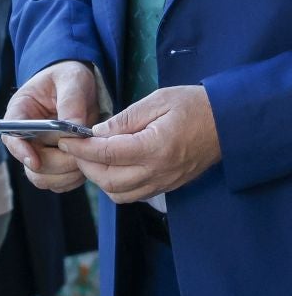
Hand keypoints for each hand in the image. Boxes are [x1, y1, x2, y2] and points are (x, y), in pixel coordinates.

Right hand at [0, 60, 100, 192]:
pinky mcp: (54, 163)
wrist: (80, 86)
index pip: (10, 136)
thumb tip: (74, 128)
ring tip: (88, 158)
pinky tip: (89, 163)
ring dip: (67, 174)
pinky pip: (59, 182)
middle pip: (30, 163)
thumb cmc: (70, 78)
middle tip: (82, 154)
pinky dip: (74, 179)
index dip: (20, 150)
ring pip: (44, 178)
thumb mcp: (72, 80)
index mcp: (20, 112)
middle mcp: (25, 136)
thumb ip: (71, 102)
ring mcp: (39, 152)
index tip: (34, 160)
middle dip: (57, 163)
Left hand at [57, 85, 220, 203]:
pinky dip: (116, 185)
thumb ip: (123, 120)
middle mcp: (159, 171)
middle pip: (108, 180)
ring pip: (118, 193)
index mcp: (155, 148)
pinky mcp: (168, 185)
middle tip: (76, 147)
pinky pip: (133, 194)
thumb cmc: (194, 105)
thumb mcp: (156, 101)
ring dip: (99, 178)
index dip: (80, 148)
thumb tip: (94, 133)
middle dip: (85, 165)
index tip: (64, 139)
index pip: (106, 155)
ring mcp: (164, 182)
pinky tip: (112, 166)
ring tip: (92, 157)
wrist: (231, 122)